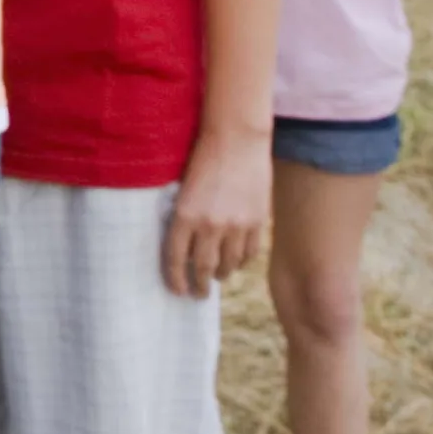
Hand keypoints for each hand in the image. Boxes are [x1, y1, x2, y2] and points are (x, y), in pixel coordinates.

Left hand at [164, 127, 271, 295]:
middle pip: (203, 267)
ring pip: (228, 264)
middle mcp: (210, 225)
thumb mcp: (183, 188)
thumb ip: (184, 217)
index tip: (177, 290)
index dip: (175, 279)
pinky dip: (241, 262)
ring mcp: (236, 225)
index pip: (175, 258)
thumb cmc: (203, 157)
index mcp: (184, 215)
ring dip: (221, 274)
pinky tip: (236, 262)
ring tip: (217, 277)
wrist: (236, 139)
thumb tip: (185, 246)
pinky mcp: (257, 221)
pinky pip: (249, 253)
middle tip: (197, 294)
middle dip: (199, 285)